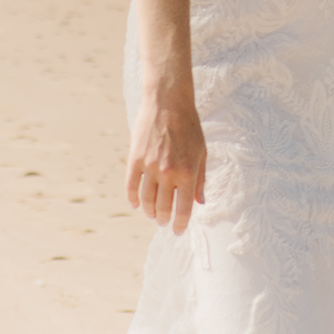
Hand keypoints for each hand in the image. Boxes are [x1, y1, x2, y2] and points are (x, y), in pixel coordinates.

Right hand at [126, 86, 206, 232]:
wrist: (168, 103)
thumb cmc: (190, 127)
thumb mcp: (202, 153)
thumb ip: (200, 180)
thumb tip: (200, 202)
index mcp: (188, 173)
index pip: (184, 208)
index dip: (181, 223)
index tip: (178, 230)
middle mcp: (168, 173)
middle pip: (163, 207)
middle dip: (164, 218)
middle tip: (163, 222)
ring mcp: (150, 167)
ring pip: (146, 200)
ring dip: (149, 211)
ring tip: (152, 215)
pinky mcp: (135, 159)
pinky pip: (131, 186)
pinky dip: (133, 198)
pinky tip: (135, 204)